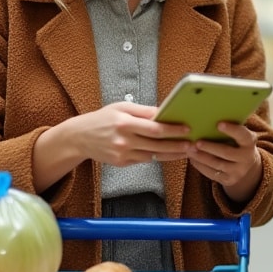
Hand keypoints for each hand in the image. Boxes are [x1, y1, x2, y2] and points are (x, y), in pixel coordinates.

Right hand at [62, 101, 193, 166]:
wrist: (79, 137)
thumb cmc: (102, 118)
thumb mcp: (121, 108)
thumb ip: (143, 111)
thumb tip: (164, 112)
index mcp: (125, 123)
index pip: (155, 128)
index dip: (173, 130)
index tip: (187, 129)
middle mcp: (124, 140)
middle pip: (157, 144)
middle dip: (177, 145)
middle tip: (193, 145)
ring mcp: (122, 154)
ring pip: (153, 155)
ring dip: (171, 154)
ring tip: (186, 151)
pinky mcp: (121, 163)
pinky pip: (143, 160)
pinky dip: (155, 156)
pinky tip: (167, 153)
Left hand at [188, 121, 262, 201]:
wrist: (246, 166)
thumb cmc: (237, 143)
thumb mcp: (240, 136)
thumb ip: (231, 128)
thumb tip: (209, 116)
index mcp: (250, 143)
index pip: (242, 135)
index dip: (232, 130)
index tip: (219, 124)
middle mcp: (246, 158)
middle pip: (226, 153)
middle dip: (210, 147)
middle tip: (196, 142)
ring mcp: (238, 171)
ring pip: (217, 164)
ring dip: (201, 157)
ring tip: (190, 150)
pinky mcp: (229, 180)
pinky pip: (212, 174)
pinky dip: (200, 166)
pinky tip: (192, 159)